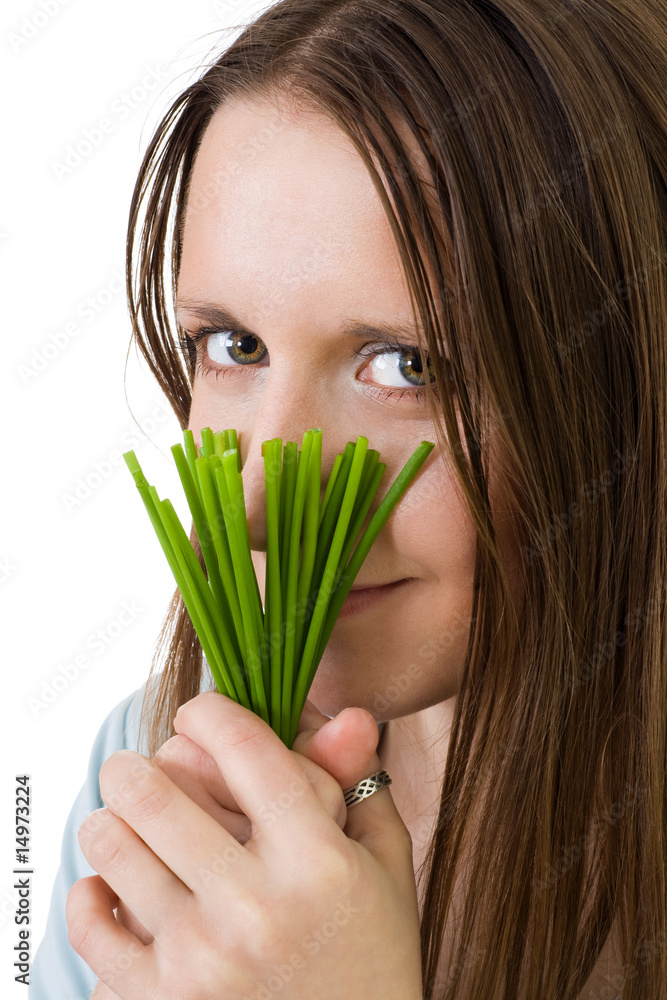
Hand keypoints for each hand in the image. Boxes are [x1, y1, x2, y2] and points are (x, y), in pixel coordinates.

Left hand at [67, 692, 421, 999]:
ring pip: (111, 844)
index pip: (242, 746)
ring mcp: (201, 959)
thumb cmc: (372, 953)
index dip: (209, 711)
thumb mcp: (383, 863)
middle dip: (135, 764)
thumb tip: (351, 712)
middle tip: (138, 769)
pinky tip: (113, 885)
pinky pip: (90, 922)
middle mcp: (255, 906)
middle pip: (153, 790)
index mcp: (317, 860)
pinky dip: (89, 893)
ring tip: (126, 823)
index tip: (200, 716)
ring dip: (111, 819)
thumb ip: (359, 782)